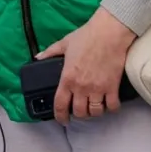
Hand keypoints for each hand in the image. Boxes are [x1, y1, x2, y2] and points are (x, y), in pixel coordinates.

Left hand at [39, 8, 136, 124]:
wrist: (110, 31)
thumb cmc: (87, 35)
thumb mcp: (65, 43)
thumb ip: (50, 52)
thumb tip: (38, 57)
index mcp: (67, 78)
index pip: (60, 105)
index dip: (60, 117)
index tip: (63, 120)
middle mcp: (81, 87)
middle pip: (79, 112)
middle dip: (79, 114)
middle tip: (81, 109)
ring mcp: (98, 88)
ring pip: (95, 112)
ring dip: (94, 112)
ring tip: (95, 107)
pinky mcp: (112, 87)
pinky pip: (112, 106)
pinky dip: (111, 108)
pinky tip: (109, 104)